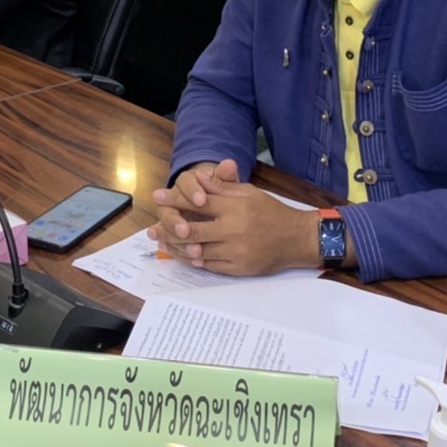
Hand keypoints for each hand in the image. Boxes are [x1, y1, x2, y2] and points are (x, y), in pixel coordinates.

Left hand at [148, 159, 318, 275]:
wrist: (295, 238)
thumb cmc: (272, 212)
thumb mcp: (250, 193)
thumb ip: (223, 188)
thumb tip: (199, 179)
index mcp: (235, 207)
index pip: (199, 202)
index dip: (175, 199)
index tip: (157, 196)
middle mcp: (233, 229)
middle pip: (192, 230)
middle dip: (168, 229)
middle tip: (151, 230)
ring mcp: (235, 251)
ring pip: (198, 251)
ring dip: (178, 248)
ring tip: (162, 245)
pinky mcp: (239, 268)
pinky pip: (210, 265)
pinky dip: (196, 261)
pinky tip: (185, 256)